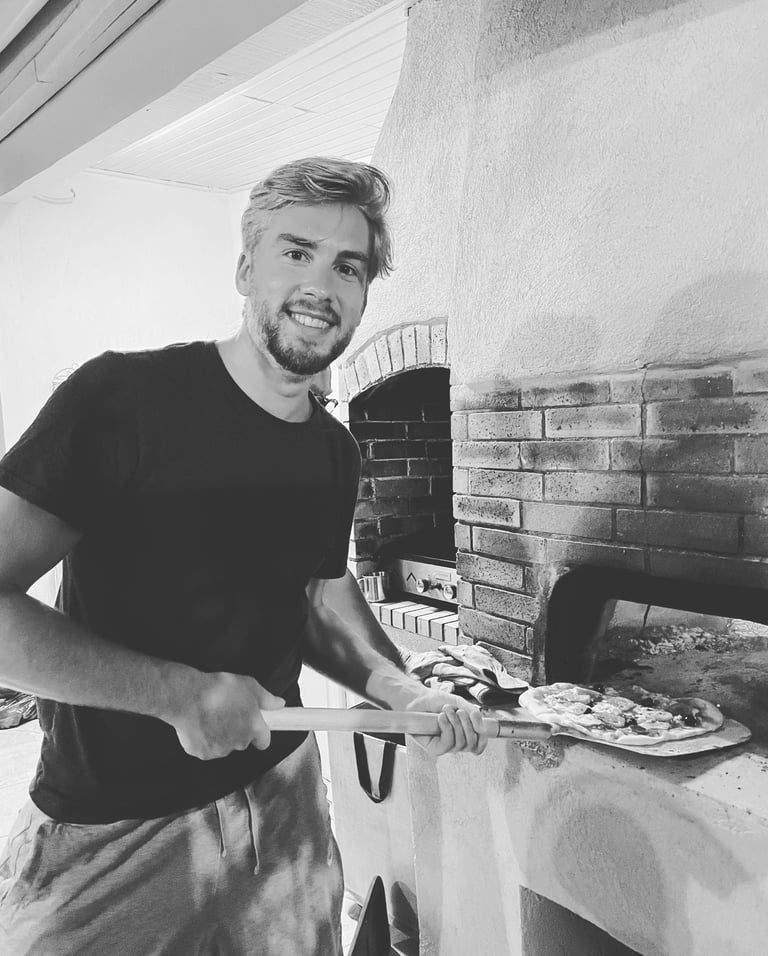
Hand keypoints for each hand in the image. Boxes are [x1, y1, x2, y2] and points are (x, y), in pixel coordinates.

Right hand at [168, 671, 284, 759]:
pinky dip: (204, 740)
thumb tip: (280, 704)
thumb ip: (267, 699)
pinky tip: (199, 724)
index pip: (264, 741)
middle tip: (227, 713)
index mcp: (253, 728)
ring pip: (224, 745)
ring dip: (220, 736)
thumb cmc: (219, 688)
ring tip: (210, 716)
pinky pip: (206, 749)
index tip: (254, 727)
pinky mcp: (202, 753)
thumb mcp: (249, 685)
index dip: (259, 734)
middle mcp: (239, 743)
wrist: (187, 696)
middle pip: (242, 742)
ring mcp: (220, 750)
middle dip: (237, 731)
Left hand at [406, 690, 488, 756]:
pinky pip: (448, 743)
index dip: (482, 740)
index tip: (480, 728)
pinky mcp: (435, 748)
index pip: (478, 746)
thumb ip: (474, 714)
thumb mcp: (460, 703)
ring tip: (446, 711)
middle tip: (459, 711)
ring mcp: (445, 746)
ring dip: (455, 723)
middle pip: (472, 744)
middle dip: (467, 724)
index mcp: (463, 733)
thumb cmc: (436, 701)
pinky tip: (441, 718)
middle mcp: (456, 742)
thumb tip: (482, 728)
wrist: (419, 699)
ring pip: (460, 743)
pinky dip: (447, 728)